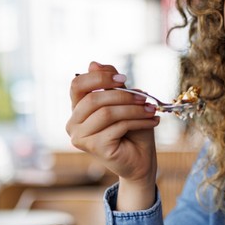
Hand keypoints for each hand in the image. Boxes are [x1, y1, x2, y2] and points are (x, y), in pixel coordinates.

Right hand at [66, 61, 159, 208]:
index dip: (99, 78)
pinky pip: (117, 126)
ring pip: (107, 113)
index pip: (77, 85)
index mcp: (77, 109)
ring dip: (134, 109)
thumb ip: (111, 86)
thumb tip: (94, 63)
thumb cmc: (132, 131)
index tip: (124, 79)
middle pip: (94, 99)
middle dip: (123, 95)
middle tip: (145, 97)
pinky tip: (152, 121)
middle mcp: (73, 123)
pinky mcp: (94, 147)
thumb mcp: (124, 103)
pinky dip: (138, 121)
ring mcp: (80, 137)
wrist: (141, 160)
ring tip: (152, 110)